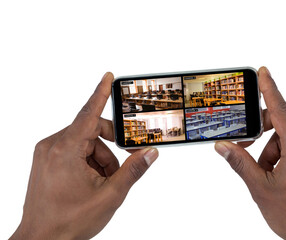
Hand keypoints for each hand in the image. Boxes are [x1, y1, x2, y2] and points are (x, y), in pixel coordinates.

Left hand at [10, 73, 158, 239]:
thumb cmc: (68, 222)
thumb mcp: (109, 196)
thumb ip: (133, 171)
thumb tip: (150, 154)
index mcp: (65, 150)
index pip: (88, 114)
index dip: (101, 93)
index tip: (108, 77)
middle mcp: (52, 146)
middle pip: (91, 132)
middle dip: (110, 148)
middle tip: (122, 166)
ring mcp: (47, 153)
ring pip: (84, 143)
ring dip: (100, 159)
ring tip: (103, 183)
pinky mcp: (46, 160)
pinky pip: (73, 151)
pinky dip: (87, 162)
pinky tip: (91, 183)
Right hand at [215, 67, 285, 239]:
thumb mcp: (261, 189)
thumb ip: (240, 163)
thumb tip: (222, 147)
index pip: (281, 110)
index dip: (270, 89)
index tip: (263, 71)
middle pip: (285, 122)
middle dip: (263, 132)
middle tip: (246, 146)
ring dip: (274, 149)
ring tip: (267, 174)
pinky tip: (280, 175)